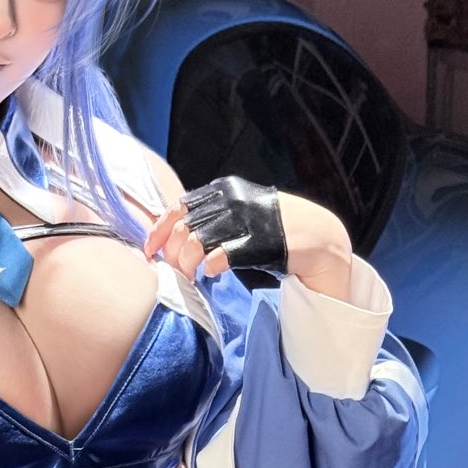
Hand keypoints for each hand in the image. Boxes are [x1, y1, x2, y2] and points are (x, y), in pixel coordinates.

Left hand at [144, 177, 352, 297]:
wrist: (317, 235)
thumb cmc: (272, 228)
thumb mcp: (238, 211)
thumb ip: (211, 216)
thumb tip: (175, 233)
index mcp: (223, 190)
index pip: (179, 207)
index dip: (159, 231)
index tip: (150, 251)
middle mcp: (232, 200)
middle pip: (183, 228)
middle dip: (172, 254)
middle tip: (174, 272)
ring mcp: (245, 220)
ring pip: (195, 243)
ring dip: (185, 265)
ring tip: (189, 277)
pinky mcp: (257, 242)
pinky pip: (219, 256)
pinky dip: (208, 267)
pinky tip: (209, 275)